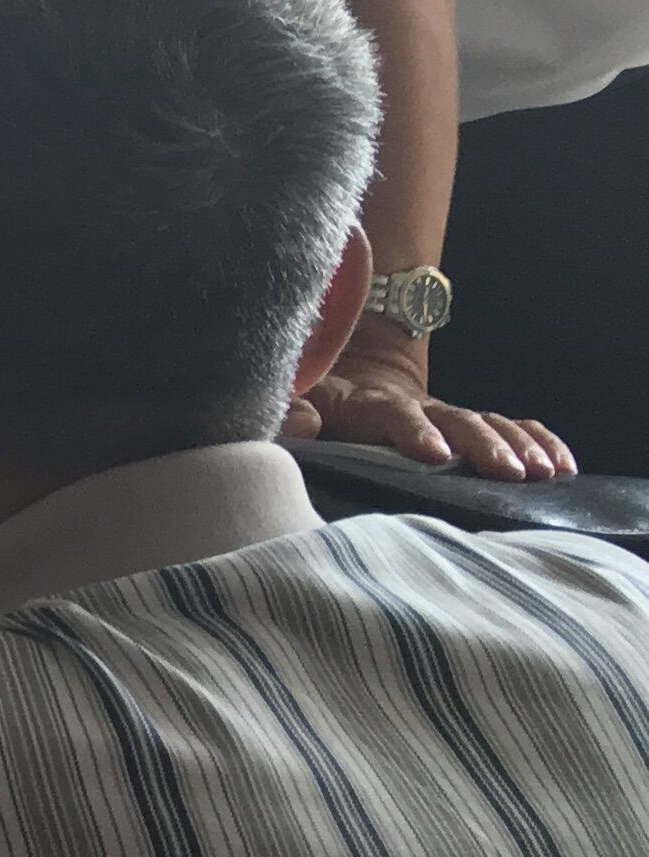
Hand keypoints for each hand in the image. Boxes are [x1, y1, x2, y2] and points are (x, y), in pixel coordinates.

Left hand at [283, 331, 573, 480]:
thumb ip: (294, 415)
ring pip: (490, 424)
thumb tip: (300, 427)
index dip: (415, 432)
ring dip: (519, 446)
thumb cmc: (319, 406)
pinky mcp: (469, 428)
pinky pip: (512, 428)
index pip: (395, 415)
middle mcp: (419, 408)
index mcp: (372, 405)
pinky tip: (562, 466)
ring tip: (544, 473)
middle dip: (483, 445)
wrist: (350, 383)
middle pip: (456, 420)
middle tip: (509, 472)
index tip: (435, 454)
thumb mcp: (297, 403)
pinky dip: (539, 442)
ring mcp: (449, 418)